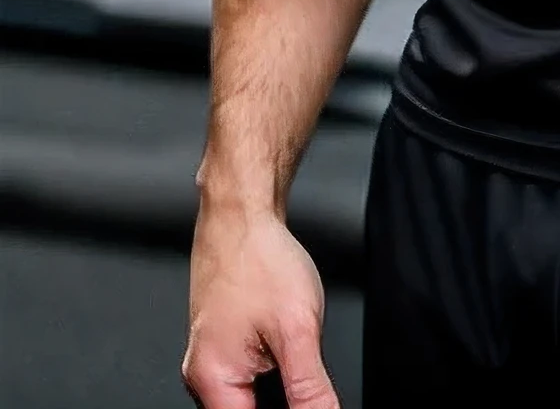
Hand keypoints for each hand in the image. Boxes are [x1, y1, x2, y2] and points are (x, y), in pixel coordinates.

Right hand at [183, 200, 338, 407]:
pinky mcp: (221, 347)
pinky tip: (287, 358)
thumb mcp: (298, 328)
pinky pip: (245, 381)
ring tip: (295, 359)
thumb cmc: (259, 257)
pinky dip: (269, 379)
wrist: (241, 213)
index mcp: (214, 383)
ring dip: (277, 394)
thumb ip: (310, 388)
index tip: (310, 403)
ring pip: (248, 401)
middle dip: (283, 404)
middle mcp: (204, 379)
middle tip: (306, 380)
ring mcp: (211, 361)